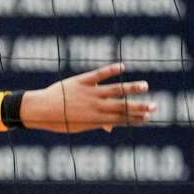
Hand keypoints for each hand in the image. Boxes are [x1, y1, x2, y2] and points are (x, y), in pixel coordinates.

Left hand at [21, 63, 157, 132]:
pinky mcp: (81, 81)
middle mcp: (95, 106)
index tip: (148, 117)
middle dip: (139, 107)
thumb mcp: (78, 126)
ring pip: (114, 90)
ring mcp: (89, 93)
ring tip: (145, 86)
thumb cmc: (59, 119)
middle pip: (121, 106)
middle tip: (155, 106)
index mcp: (95, 118)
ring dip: (131, 88)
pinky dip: (111, 70)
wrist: (39, 109)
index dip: (135, 118)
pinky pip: (99, 75)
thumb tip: (111, 127)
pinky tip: (123, 67)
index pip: (120, 118)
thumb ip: (96, 123)